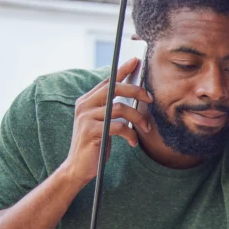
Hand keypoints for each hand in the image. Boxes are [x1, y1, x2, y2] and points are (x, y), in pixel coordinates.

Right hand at [62, 57, 153, 187]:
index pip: (107, 81)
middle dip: (136, 91)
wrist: (79, 167)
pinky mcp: (91, 131)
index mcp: (87, 101)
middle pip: (115, 89)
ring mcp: (86, 117)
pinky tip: (133, 142)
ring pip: (120, 108)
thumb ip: (113, 110)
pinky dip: (130, 134)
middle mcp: (84, 105)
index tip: (136, 60)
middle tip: (150, 99)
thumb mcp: (105, 123)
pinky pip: (118, 127)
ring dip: (138, 118)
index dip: (122, 70)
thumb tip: (136, 97)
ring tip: (146, 128)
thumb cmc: (96, 144)